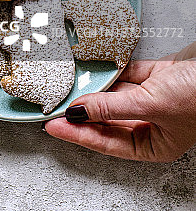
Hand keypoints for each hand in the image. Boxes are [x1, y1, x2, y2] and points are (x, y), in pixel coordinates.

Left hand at [44, 42, 195, 161]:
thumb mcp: (151, 105)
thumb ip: (112, 108)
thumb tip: (80, 111)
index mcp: (155, 143)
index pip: (107, 143)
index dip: (78, 134)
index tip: (53, 126)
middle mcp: (153, 122)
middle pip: (107, 120)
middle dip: (81, 113)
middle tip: (53, 107)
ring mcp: (154, 97)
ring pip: (115, 94)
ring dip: (94, 88)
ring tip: (67, 85)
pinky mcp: (157, 74)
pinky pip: (127, 72)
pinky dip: (111, 69)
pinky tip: (93, 67)